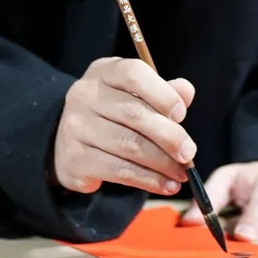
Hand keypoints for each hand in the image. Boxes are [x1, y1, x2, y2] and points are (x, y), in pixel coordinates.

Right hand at [53, 58, 197, 196]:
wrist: (67, 142)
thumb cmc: (113, 114)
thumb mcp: (135, 94)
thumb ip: (163, 91)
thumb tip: (186, 91)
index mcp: (103, 72)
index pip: (134, 74)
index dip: (162, 94)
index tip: (182, 114)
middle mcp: (84, 95)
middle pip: (134, 114)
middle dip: (169, 136)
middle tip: (189, 153)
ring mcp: (76, 127)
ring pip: (129, 146)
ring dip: (162, 163)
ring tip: (182, 174)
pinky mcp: (75, 159)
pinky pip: (119, 171)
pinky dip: (148, 180)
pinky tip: (166, 185)